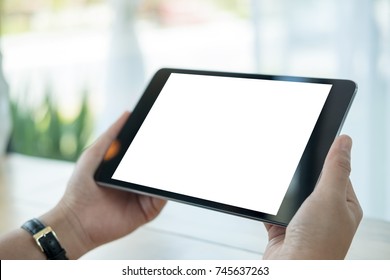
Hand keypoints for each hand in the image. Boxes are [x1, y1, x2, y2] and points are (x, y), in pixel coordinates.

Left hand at [42, 112, 165, 258]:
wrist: (77, 220)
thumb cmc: (81, 188)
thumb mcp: (94, 154)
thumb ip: (111, 135)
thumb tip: (128, 114)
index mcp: (127, 168)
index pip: (146, 152)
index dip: (156, 141)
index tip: (165, 127)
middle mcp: (138, 181)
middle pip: (158, 166)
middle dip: (166, 155)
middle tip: (175, 141)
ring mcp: (144, 195)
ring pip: (162, 181)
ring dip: (169, 171)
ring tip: (174, 157)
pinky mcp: (148, 210)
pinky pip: (162, 197)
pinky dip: (166, 188)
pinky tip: (165, 178)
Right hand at [263, 135, 362, 258]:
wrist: (291, 271)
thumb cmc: (318, 244)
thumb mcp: (329, 197)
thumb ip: (336, 168)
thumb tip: (345, 141)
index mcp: (344, 207)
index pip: (337, 174)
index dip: (326, 160)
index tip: (315, 144)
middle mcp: (325, 215)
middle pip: (311, 184)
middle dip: (300, 178)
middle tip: (293, 169)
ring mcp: (303, 223)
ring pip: (291, 197)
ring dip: (284, 194)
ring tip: (283, 193)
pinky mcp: (283, 229)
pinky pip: (274, 211)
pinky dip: (269, 207)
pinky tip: (267, 205)